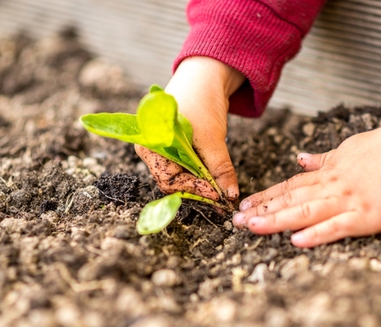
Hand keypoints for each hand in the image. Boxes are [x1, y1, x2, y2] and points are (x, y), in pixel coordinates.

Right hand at [135, 57, 244, 201]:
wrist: (208, 75)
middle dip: (197, 190)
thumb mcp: (213, 138)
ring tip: (221, 192)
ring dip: (200, 184)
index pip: (169, 179)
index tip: (217, 196)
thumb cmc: (202, 101)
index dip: (194, 190)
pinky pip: (187, 168)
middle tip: (221, 198)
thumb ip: (220, 169)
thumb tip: (229, 195)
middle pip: (173, 181)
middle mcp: (153, 148)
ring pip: (181, 177)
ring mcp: (164, 148)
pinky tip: (216, 181)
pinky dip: (201, 175)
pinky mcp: (177, 147)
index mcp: (151, 144)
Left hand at [232, 127, 380, 246]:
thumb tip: (300, 160)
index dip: (266, 196)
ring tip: (252, 228)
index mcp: (329, 173)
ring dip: (277, 221)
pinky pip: (337, 226)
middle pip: (290, 200)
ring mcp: (348, 201)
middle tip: (236, 221)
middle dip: (262, 211)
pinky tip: (296, 241)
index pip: (290, 186)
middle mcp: (332, 187)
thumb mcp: (348, 148)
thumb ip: (323, 159)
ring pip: (305, 212)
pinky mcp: (367, 216)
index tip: (245, 204)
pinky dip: (316, 234)